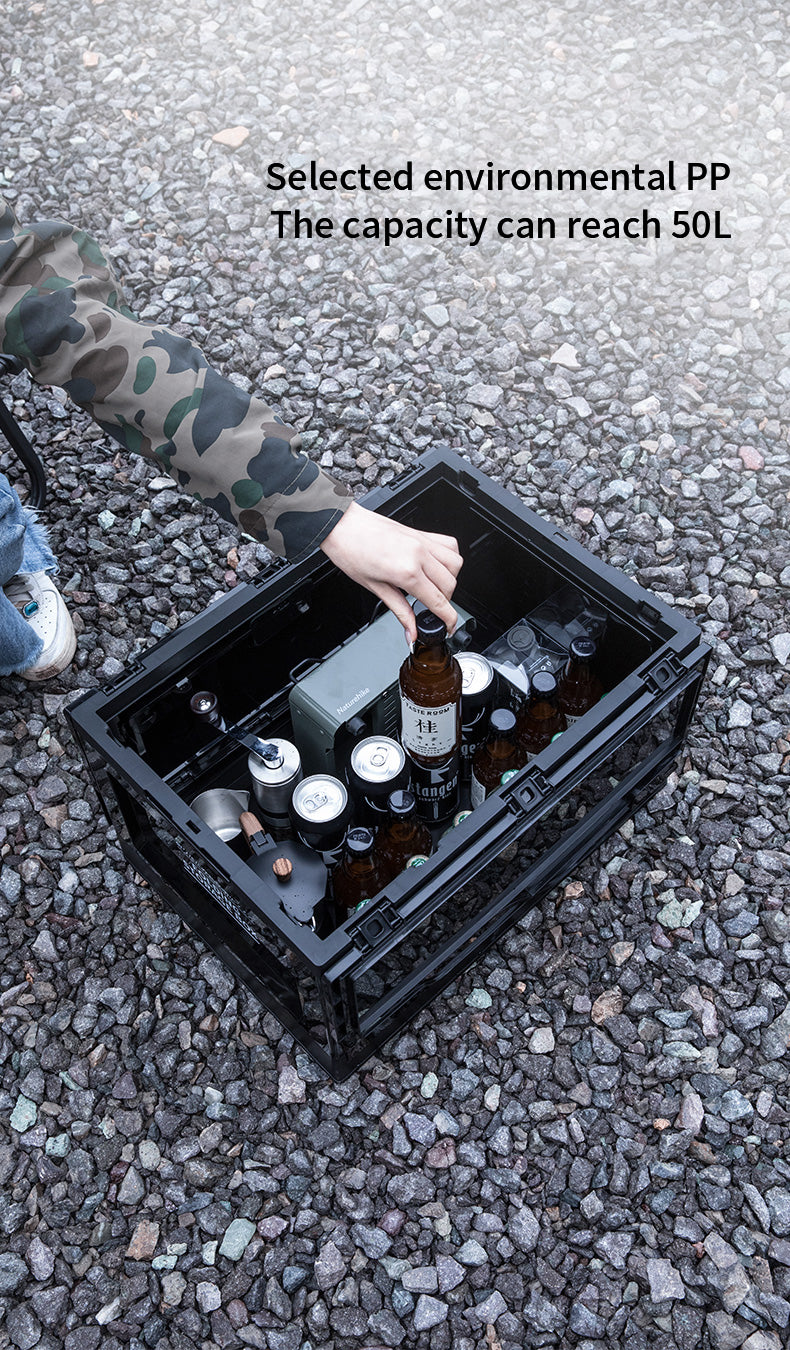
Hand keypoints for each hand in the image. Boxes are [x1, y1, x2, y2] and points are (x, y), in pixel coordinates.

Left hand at [320, 502, 462, 641]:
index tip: (448, 627)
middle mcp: (419, 554)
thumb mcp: (375, 589)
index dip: (448, 619)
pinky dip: (449, 558)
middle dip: (446, 602)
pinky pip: (449, 544)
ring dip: (450, 580)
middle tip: (432, 609)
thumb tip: (411, 630)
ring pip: (455, 564)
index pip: (438, 600)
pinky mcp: (420, 533)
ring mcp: (421, 541)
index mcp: (407, 571)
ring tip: (435, 588)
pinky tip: (437, 567)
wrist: (342, 526)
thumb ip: (400, 611)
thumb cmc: (351, 553)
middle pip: (450, 584)